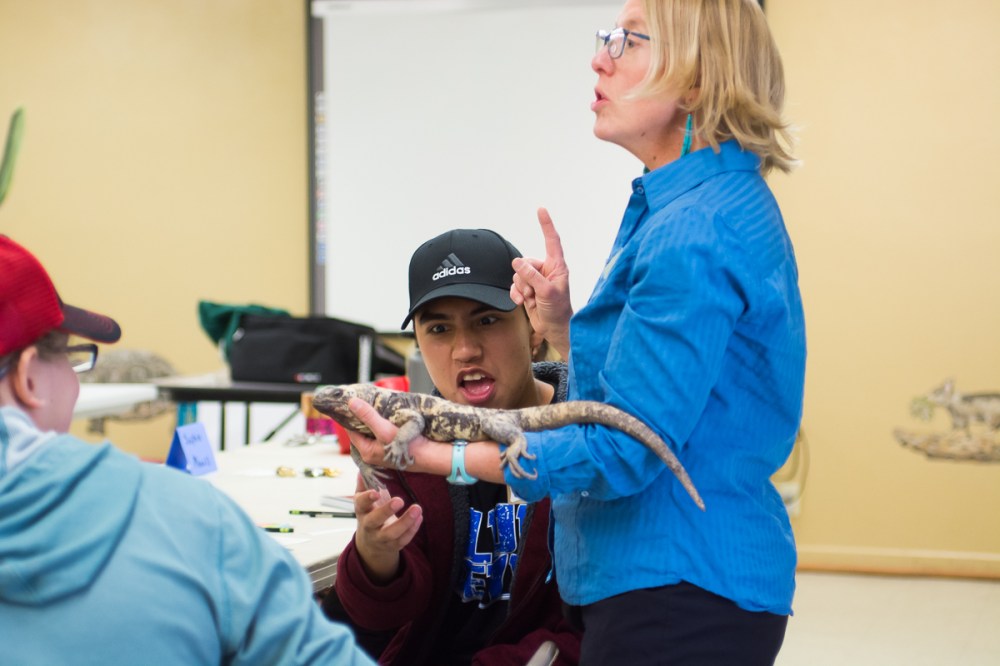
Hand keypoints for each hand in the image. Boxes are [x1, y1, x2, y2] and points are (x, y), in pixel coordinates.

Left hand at [346, 397, 436, 470]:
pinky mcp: (391, 450)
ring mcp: (382, 453)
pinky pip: (381, 436)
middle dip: (362, 419)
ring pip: (372, 434)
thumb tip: (351, 403)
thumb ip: (368, 416)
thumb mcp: (384, 428)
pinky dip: (382, 426)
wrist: (430, 455)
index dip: (350, 417)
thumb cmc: (407, 445)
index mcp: (366, 451)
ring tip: (374, 408)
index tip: (350, 404)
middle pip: (361, 433)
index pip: (351, 431)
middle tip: (362, 403)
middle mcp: (372, 455)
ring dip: (373, 422)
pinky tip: (386, 418)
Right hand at [352, 486, 422, 583]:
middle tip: (399, 500)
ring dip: (405, 521)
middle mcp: (369, 525)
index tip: (376, 492)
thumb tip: (365, 465)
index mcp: (362, 511)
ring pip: (391, 533)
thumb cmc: (370, 514)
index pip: (361, 504)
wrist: (371, 543)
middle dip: (386, 511)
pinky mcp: (392, 545)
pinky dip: (412, 529)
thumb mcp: (365, 500)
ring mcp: (380, 538)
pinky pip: (403, 540)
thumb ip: (365, 483)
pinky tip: (420, 518)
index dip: (367, 498)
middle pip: (375, 520)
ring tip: (417, 508)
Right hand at [510, 207, 572, 358]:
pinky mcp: (528, 290)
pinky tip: (522, 302)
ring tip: (530, 299)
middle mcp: (546, 270)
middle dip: (524, 279)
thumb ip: (532, 276)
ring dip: (520, 288)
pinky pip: (514, 285)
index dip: (546, 225)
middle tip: (533, 293)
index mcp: (557, 266)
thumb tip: (517, 262)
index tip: (541, 210)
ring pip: (518, 275)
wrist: (554, 329)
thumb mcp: (547, 292)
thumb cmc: (558, 311)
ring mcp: (536, 280)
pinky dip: (515, 294)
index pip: (551, 241)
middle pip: (526, 263)